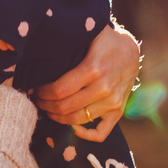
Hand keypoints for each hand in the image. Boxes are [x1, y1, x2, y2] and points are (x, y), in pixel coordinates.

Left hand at [33, 22, 139, 141]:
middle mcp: (104, 88)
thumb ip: (70, 37)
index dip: (43, 92)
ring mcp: (112, 102)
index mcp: (94, 68)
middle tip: (37, 99)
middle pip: (66, 106)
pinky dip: (85, 134)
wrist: (132, 50)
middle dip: (46, 105)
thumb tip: (43, 37)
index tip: (35, 88)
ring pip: (78, 119)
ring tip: (48, 109)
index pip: (60, 90)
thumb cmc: (105, 40)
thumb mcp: (90, 33)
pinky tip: (72, 126)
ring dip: (58, 117)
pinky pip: (101, 132)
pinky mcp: (118, 111)